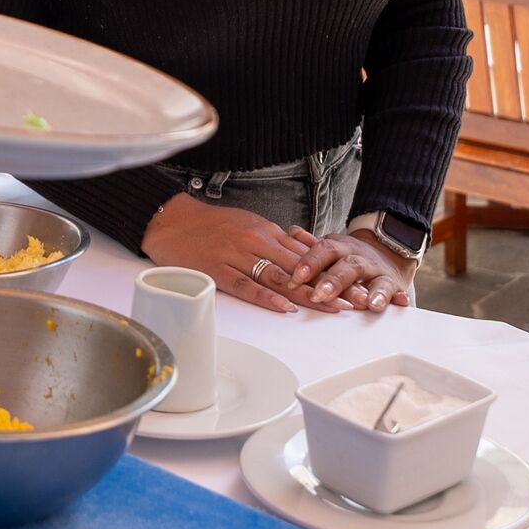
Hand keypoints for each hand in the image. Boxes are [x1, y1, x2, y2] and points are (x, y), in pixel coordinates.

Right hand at [142, 192, 335, 311]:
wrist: (172, 220)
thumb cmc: (210, 225)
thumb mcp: (248, 225)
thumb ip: (273, 241)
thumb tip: (299, 255)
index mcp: (267, 231)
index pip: (308, 255)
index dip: (333, 272)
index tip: (354, 285)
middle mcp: (257, 242)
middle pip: (301, 268)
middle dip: (331, 285)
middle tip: (355, 300)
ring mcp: (238, 255)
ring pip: (279, 278)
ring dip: (308, 294)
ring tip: (332, 307)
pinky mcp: (219, 270)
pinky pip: (246, 285)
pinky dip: (267, 297)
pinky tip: (285, 308)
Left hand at [295, 227, 412, 314]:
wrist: (388, 253)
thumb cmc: (351, 257)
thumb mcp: (333, 248)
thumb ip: (312, 245)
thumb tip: (291, 232)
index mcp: (341, 248)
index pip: (324, 251)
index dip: (310, 264)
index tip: (295, 279)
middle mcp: (360, 259)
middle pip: (348, 266)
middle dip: (333, 281)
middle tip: (319, 295)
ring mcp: (378, 272)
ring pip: (375, 280)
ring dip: (371, 292)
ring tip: (365, 303)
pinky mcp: (393, 286)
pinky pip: (395, 292)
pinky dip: (396, 298)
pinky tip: (396, 303)